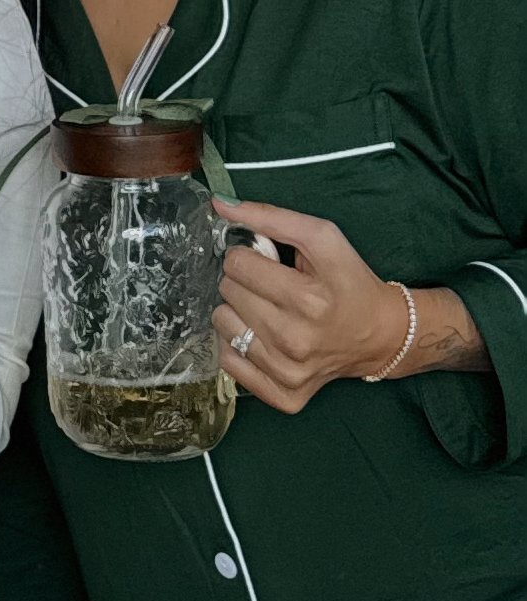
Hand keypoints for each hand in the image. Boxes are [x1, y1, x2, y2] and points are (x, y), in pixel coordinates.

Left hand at [213, 198, 416, 411]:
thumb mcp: (324, 238)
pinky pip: (228, 361)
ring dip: (238, 312)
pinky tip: (263, 336)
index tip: (269, 263)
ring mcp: (289, 372)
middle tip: (272, 287)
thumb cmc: (350, 281)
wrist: (382, 335)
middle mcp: (297, 340)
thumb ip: (271, 217)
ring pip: (221, 324)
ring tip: (267, 310)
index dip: (249, 256)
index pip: (237, 263)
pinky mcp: (284, 395)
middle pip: (228, 292)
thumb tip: (219, 204)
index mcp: (308, 299)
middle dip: (244, 282)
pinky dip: (238, 345)